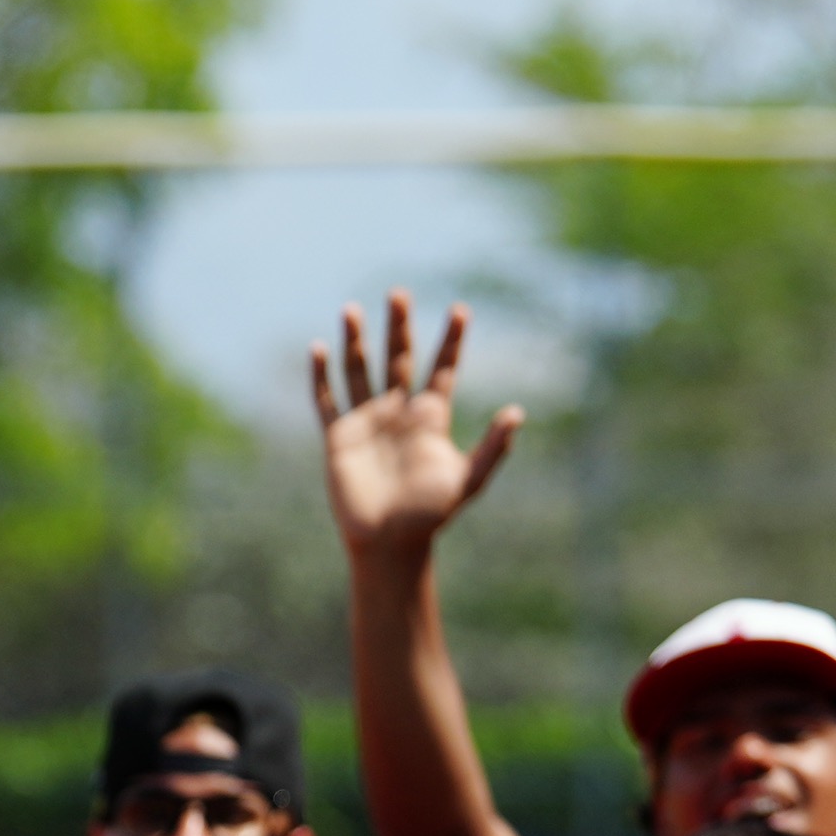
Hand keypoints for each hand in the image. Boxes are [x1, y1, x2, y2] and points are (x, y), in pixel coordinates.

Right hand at [310, 292, 521, 564]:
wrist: (389, 542)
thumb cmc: (431, 515)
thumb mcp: (468, 481)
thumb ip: (494, 448)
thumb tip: (517, 413)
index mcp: (431, 418)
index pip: (443, 369)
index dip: (452, 341)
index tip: (461, 310)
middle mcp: (399, 412)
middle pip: (399, 358)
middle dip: (399, 326)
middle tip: (399, 293)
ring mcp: (368, 422)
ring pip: (360, 371)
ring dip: (356, 341)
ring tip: (353, 309)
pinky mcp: (340, 438)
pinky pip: (328, 402)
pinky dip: (321, 377)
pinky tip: (318, 349)